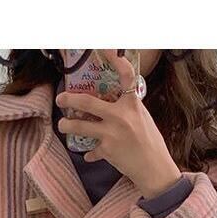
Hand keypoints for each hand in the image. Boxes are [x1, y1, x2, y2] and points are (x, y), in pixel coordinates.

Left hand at [57, 56, 180, 196]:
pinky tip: (90, 154)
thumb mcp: (143, 118)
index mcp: (133, 104)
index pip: (126, 75)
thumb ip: (127, 108)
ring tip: (63, 125)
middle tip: (61, 99)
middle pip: (86, 102)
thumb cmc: (151, 142)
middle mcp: (121, 116)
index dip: (115, 59)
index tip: (104, 48)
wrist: (155, 169)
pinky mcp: (106, 150)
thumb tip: (111, 100)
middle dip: (68, 99)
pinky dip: (89, 153)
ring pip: (79, 126)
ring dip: (67, 126)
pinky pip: (90, 150)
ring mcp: (111, 134)